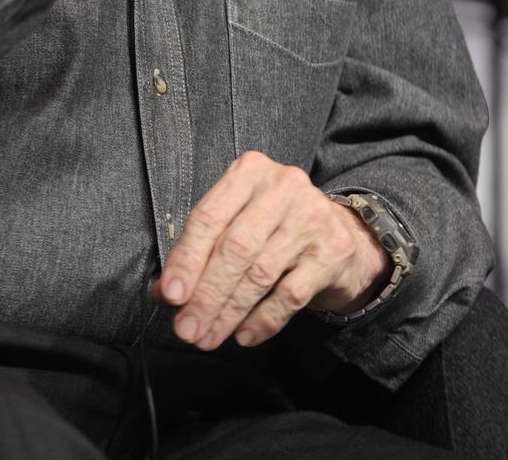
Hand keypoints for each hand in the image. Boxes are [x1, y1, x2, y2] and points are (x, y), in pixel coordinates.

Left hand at [154, 151, 389, 349]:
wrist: (342, 232)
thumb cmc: (275, 226)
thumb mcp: (237, 222)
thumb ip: (201, 251)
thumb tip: (165, 292)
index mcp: (249, 171)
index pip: (209, 217)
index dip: (186, 259)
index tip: (170, 295)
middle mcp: (282, 187)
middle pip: (234, 248)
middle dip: (206, 294)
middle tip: (187, 327)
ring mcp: (311, 217)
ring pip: (260, 274)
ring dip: (229, 312)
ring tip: (209, 336)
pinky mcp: (333, 251)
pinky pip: (290, 295)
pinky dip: (263, 320)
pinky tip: (244, 335)